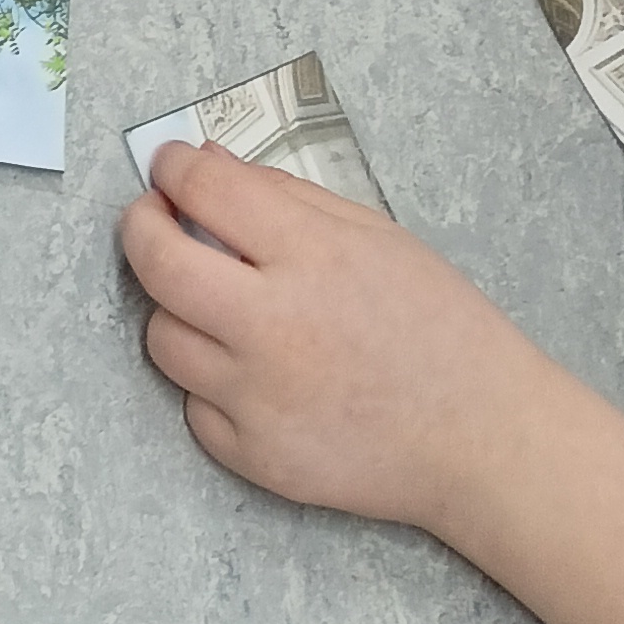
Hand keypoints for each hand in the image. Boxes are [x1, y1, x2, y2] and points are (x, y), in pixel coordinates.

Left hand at [121, 143, 530, 534]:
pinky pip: (195, 407)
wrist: (482, 439)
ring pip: (163, 339)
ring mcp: (258, 399)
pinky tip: (255, 373)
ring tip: (218, 305)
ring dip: (178, 310)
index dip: (173, 167)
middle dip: (141, 227)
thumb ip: (283, 196)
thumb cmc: (439, 326)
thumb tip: (204, 166)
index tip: (169, 166)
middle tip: (154, 218)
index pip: (205, 190)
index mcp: (312, 256)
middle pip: (156, 264)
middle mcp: (273, 326)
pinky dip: (213, 384)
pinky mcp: (254, 458)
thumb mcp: (375, 234)